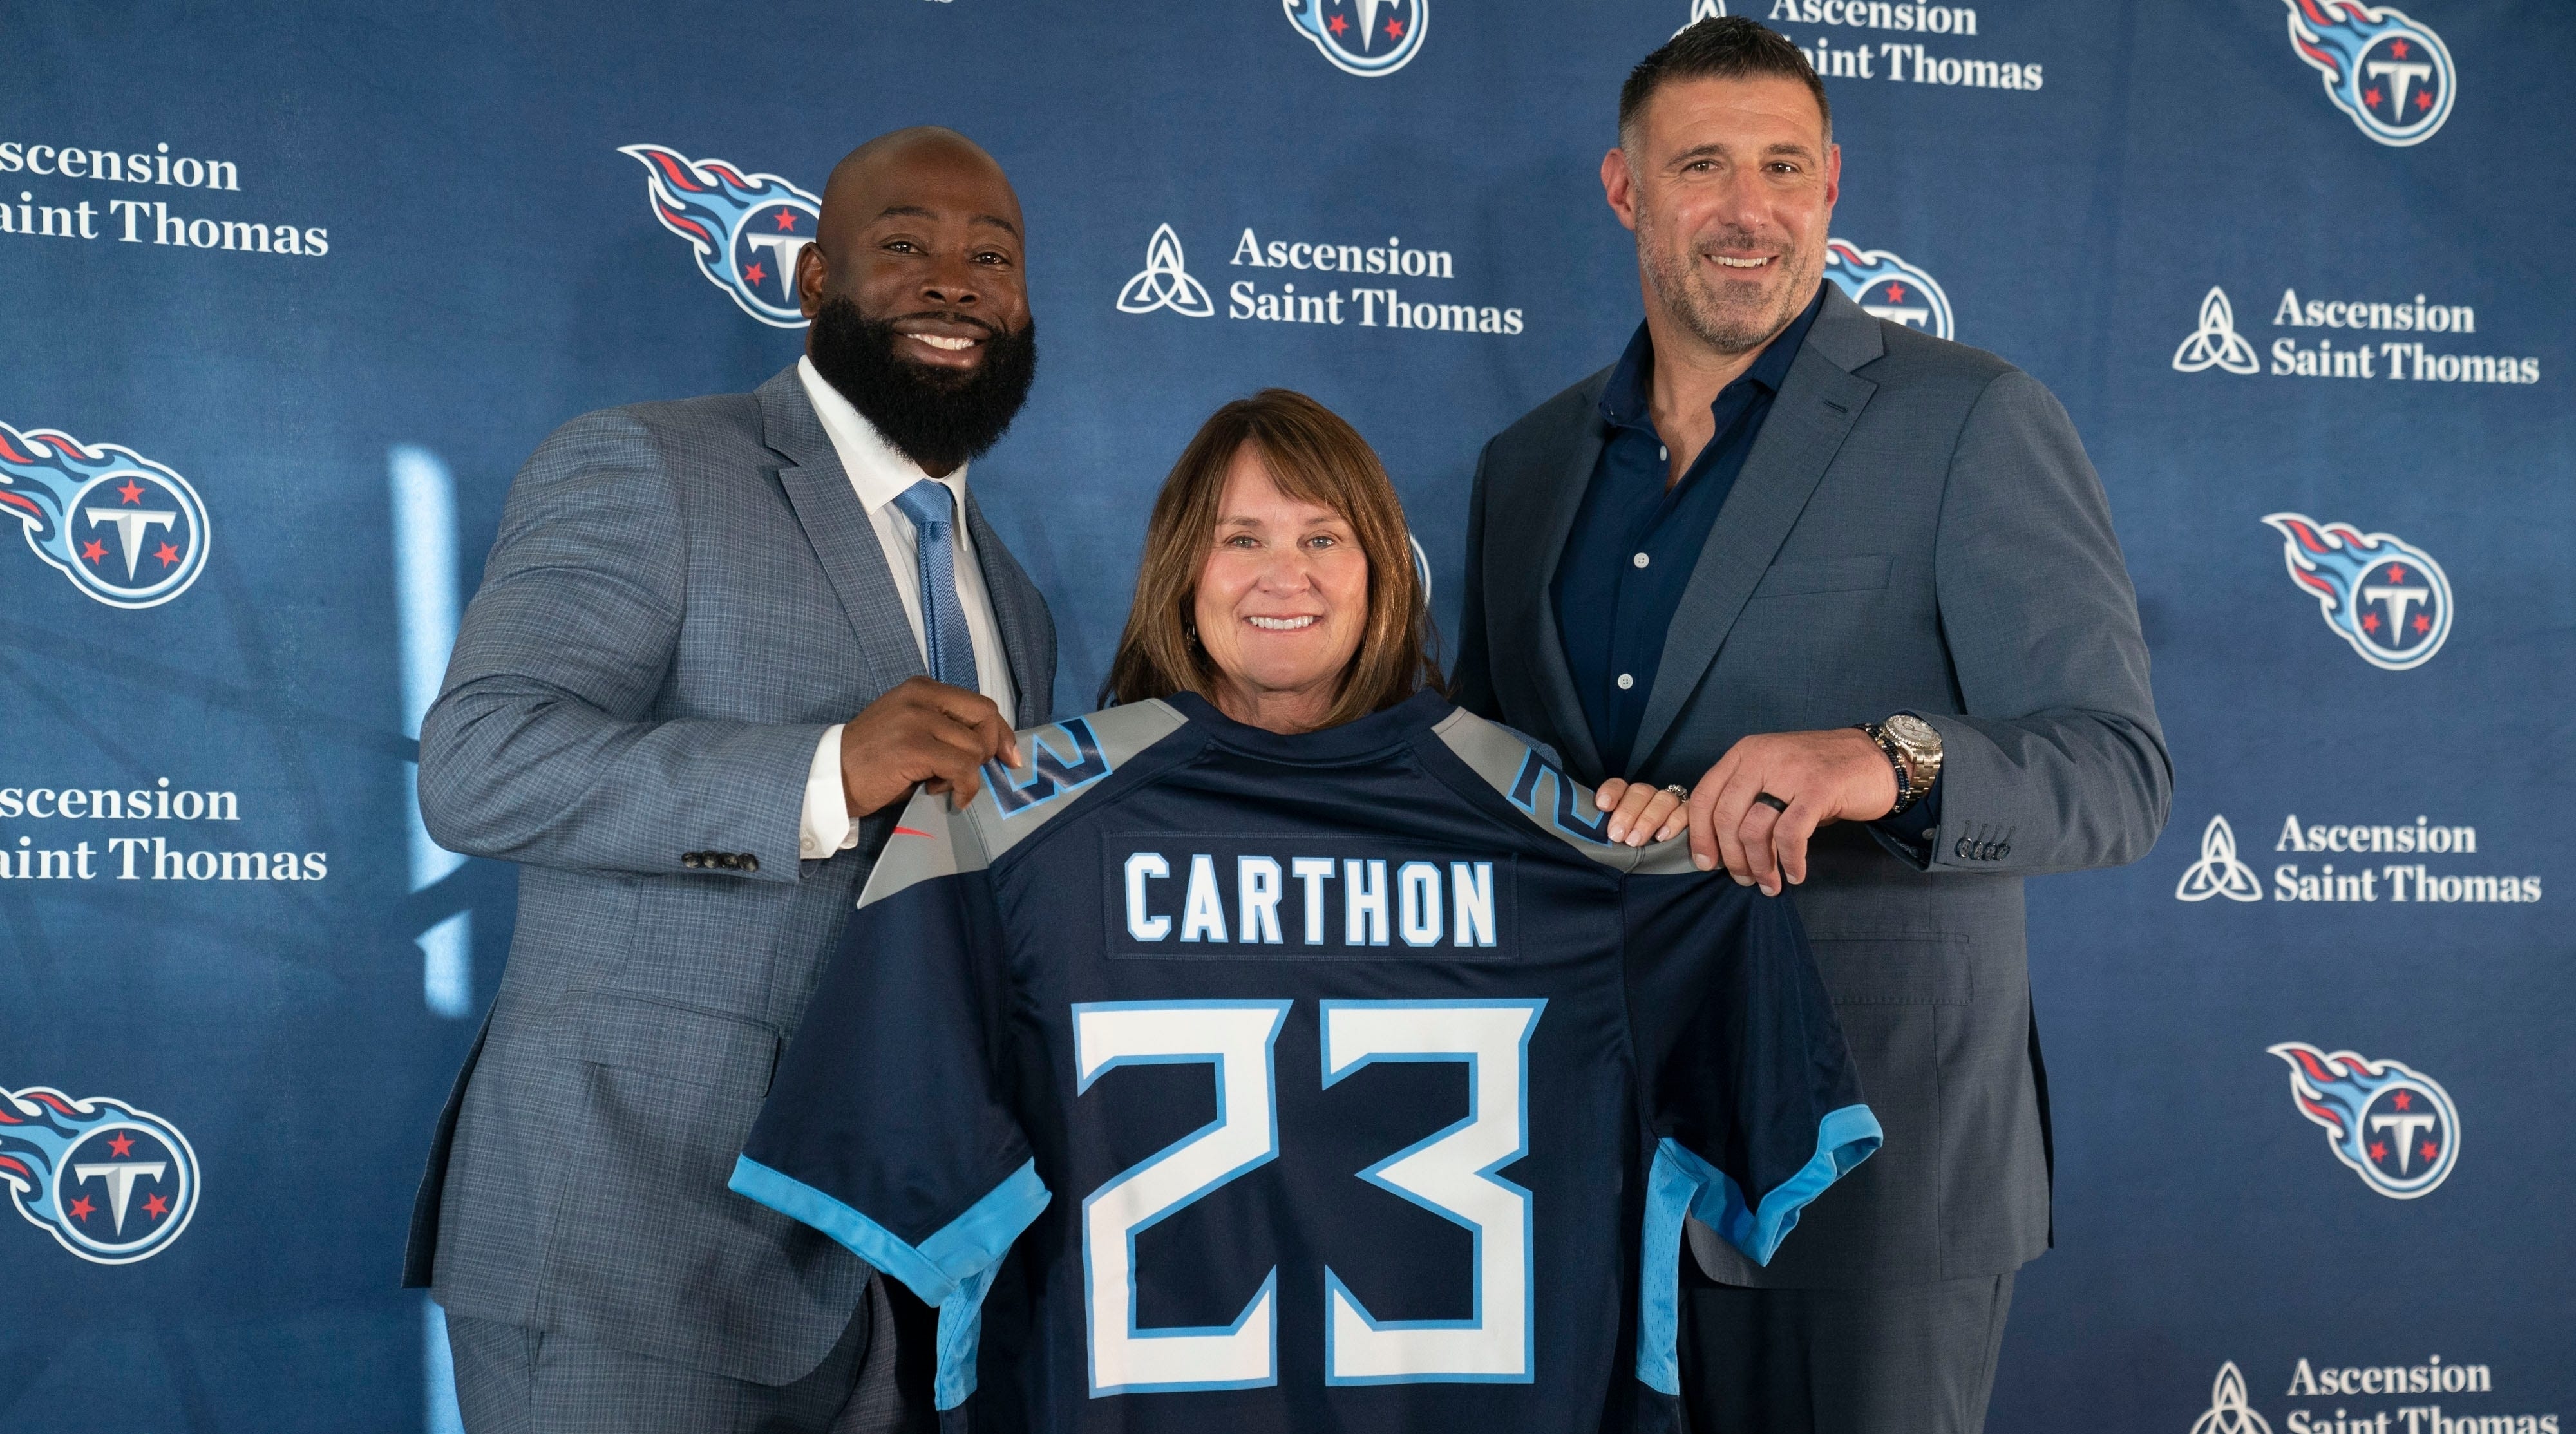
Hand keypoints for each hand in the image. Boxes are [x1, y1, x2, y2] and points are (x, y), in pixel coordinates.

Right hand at [838, 677, 1020, 818]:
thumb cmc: (871, 760)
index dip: (1001, 732)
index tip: (1008, 757)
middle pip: (985, 719)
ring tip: (939, 784)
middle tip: (969, 776)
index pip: (980, 704)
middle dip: (989, 752)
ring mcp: (917, 720)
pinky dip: (965, 788)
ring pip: (974, 748)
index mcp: (922, 689)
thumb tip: (991, 748)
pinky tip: (950, 797)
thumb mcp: (910, 729)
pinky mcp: (914, 747)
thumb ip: (944, 728)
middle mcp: (921, 697)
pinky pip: (962, 768)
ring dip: (966, 775)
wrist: (829, 776)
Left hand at [1588, 777, 1692, 847]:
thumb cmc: (1635, 846)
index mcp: (1628, 798)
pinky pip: (1686, 811)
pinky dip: (1674, 822)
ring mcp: (1671, 803)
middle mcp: (1650, 797)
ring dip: (1648, 819)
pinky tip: (1663, 837)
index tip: (1602, 806)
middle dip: (1627, 813)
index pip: (1619, 786)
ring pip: (1663, 799)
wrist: (1669, 857)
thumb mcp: (1620, 837)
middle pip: (1640, 792)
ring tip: (1635, 840)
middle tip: (1617, 835)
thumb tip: (1588, 834)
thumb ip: (1609, 831)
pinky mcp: (1691, 814)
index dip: (1611, 793)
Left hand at [1683, 728, 1898, 895]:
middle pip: (1726, 817)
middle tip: (1742, 879)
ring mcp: (1790, 771)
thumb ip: (1747, 796)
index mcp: (1745, 752)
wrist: (1875, 758)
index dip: (1699, 835)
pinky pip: (1791, 835)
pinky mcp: (1818, 789)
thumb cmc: (1820, 772)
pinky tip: (1795, 873)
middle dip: (1731, 857)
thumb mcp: (1774, 772)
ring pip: (1755, 829)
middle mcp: (1763, 757)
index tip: (1705, 863)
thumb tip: (1721, 845)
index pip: (1704, 795)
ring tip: (1769, 883)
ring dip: (1760, 865)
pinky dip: (1790, 861)